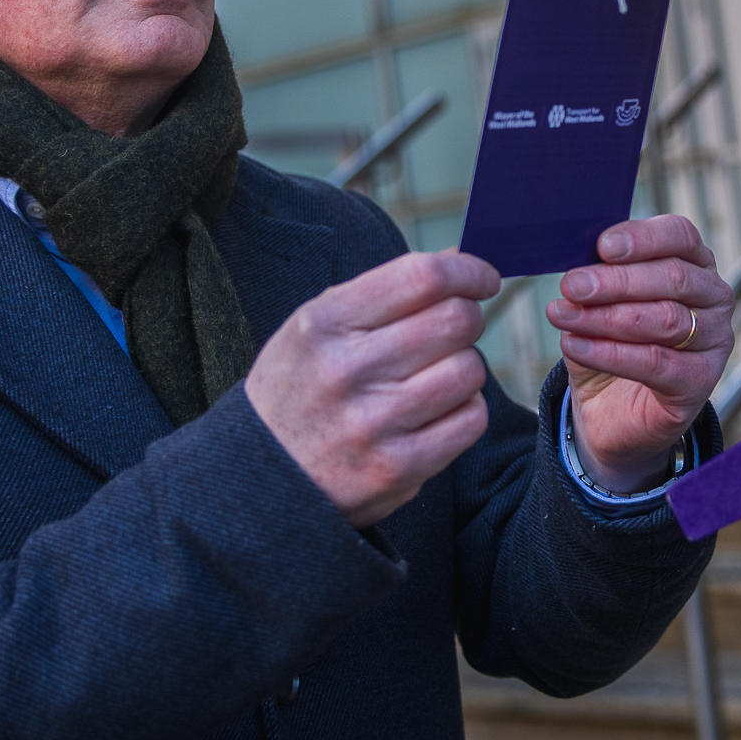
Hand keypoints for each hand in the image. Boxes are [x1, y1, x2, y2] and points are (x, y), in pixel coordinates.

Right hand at [247, 251, 499, 527]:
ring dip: (464, 368)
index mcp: (324, 323)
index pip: (422, 277)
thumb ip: (385, 292)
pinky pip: (470, 421)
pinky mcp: (397, 469)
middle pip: (455, 321)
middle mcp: (346, 370)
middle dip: (467, 319)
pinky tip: (436, 413)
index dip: (467, 271)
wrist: (258, 478)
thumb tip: (461, 260)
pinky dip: (465, 412)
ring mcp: (373, 423)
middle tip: (454, 331)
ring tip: (434, 377)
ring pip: (469, 370)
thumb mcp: (317, 328)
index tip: (482, 279)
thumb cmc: (300, 388)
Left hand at [544, 217, 734, 492]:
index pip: (680, 236)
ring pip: (665, 320)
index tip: (602, 246)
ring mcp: (715, 340)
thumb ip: (598, 276)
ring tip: (563, 316)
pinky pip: (656, 363)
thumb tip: (577, 264)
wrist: (611, 410)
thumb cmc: (610, 341)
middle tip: (572, 285)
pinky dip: (610, 354)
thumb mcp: (599, 301)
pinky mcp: (701, 381)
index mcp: (694, 262)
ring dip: (607, 317)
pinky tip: (574, 346)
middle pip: (673, 278)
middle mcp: (714, 296)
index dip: (642, 238)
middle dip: (617, 281)